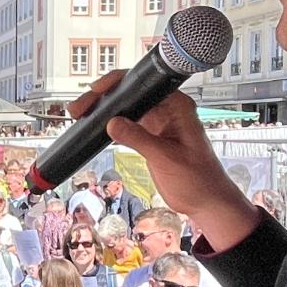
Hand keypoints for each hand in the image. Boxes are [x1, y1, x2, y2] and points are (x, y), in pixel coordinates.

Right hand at [71, 70, 260, 247]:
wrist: (207, 202)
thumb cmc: (199, 180)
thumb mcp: (166, 158)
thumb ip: (139, 139)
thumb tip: (111, 123)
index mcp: (177, 106)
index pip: (144, 84)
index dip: (118, 83)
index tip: (96, 90)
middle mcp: (167, 109)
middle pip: (130, 94)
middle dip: (103, 97)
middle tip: (79, 107)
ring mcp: (157, 122)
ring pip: (125, 109)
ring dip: (103, 111)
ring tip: (79, 115)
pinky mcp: (150, 137)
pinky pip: (126, 125)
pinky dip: (109, 126)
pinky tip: (93, 128)